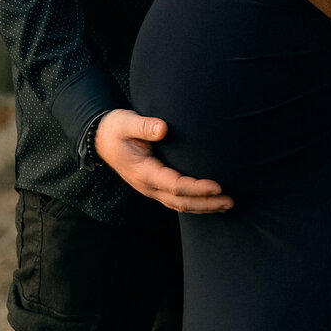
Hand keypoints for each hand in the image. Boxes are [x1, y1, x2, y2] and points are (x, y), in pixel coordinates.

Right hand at [94, 109, 232, 213]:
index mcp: (143, 171)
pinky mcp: (154, 185)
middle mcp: (148, 185)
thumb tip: (163, 128)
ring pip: (179, 205)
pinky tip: (208, 201)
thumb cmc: (115, 128)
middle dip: (206, 203)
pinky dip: (194, 203)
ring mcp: (150, 188)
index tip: (217, 186)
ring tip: (226, 205)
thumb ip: (144, 126)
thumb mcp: (126, 122)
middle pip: (181, 202)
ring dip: (203, 207)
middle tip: (230, 201)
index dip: (196, 188)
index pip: (175, 185)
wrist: (100, 138)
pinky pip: (176, 200)